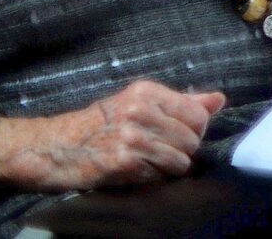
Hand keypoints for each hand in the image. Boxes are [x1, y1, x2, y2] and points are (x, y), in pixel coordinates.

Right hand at [0, 81, 225, 190]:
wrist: (52, 148)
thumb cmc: (97, 126)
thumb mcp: (137, 103)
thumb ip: (182, 102)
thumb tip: (219, 100)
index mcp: (147, 92)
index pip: (198, 114)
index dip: (194, 130)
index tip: (179, 135)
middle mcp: (141, 110)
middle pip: (192, 139)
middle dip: (183, 151)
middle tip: (161, 153)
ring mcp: (132, 137)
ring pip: (180, 160)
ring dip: (169, 168)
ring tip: (149, 164)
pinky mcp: (123, 162)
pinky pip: (159, 176)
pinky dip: (152, 179)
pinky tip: (135, 173)